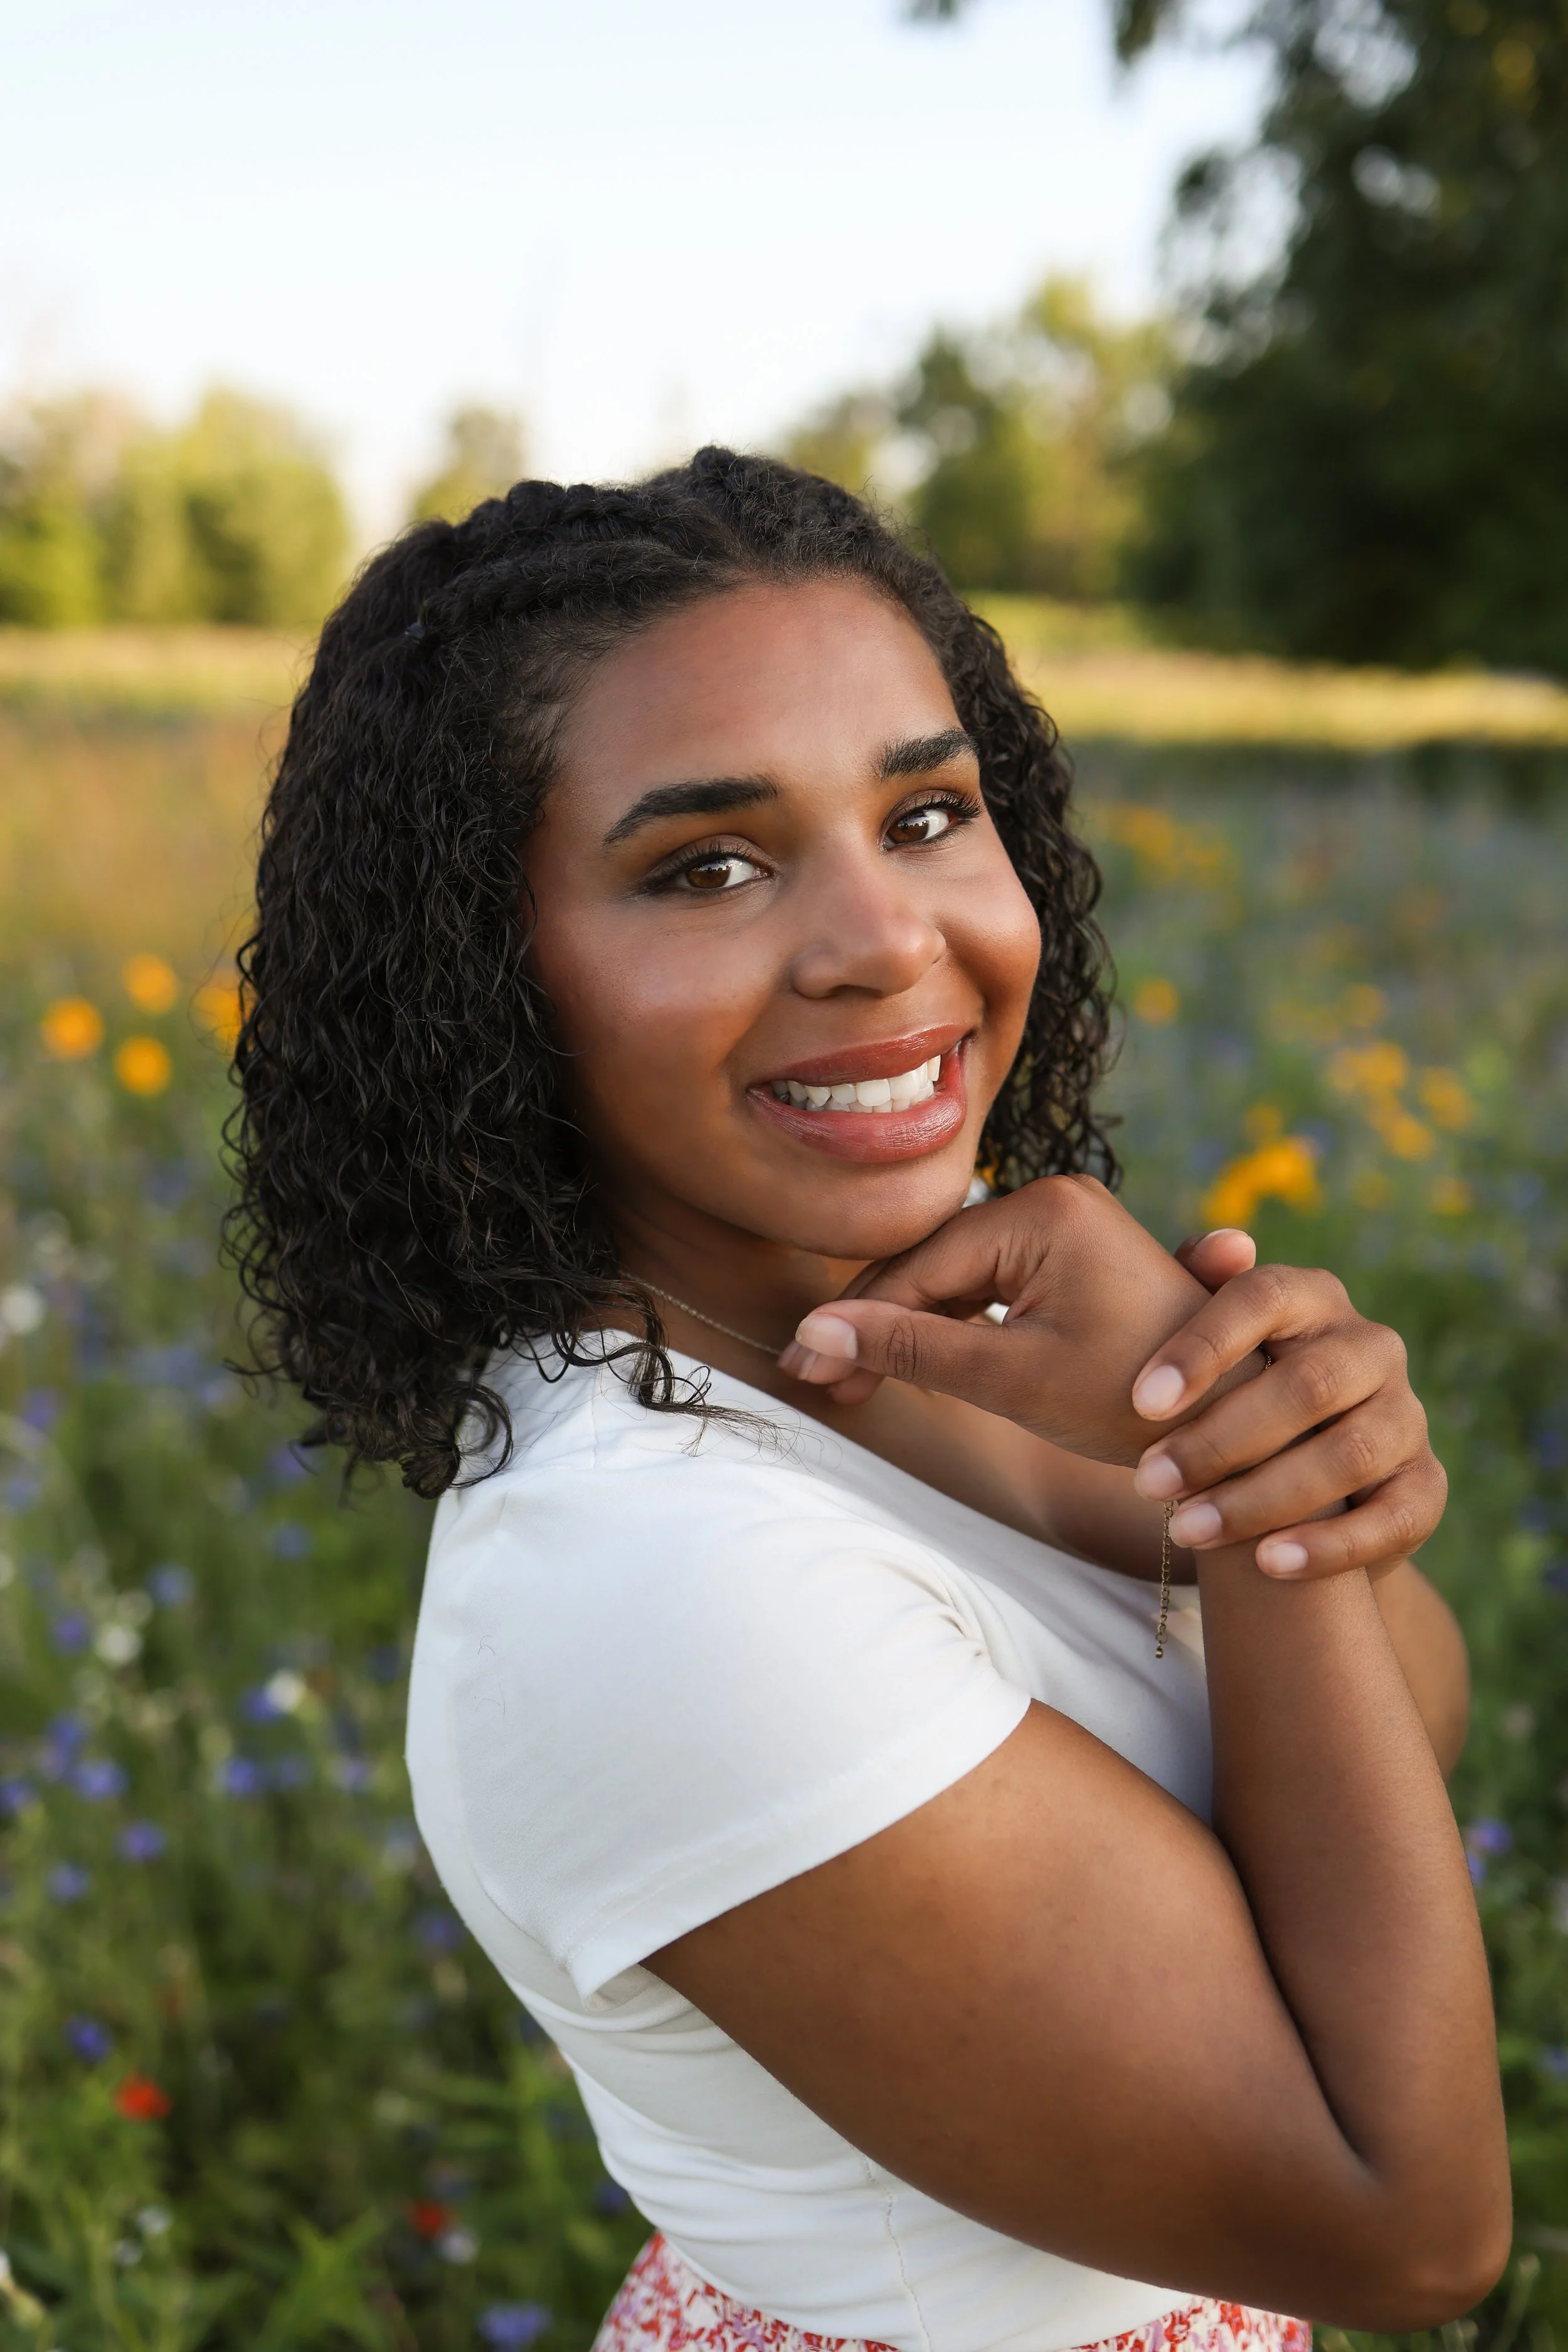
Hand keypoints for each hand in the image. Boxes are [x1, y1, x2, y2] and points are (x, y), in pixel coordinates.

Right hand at [779, 1175, 1265, 1468]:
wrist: (1232, 1425)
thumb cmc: (1131, 1400)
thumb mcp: (1010, 1377)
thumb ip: (912, 1348)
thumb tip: (815, 1332)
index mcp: (1044, 1212)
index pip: (920, 1266)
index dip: (857, 1322)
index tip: (804, 1369)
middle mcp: (1055, 1200)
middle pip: (933, 1264)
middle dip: (874, 1325)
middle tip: (816, 1380)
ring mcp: (1067, 1226)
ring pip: (957, 1277)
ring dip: (908, 1329)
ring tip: (851, 1381)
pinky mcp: (1075, 1258)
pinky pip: (992, 1285)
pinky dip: (953, 1327)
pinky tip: (909, 1364)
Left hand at [1125, 1240, 1446, 1580]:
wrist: (1288, 1475)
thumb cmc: (1227, 1388)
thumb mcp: (1204, 1338)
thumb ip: (1195, 1286)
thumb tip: (1223, 1245)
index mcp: (1311, 1297)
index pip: (1263, 1298)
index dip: (1204, 1345)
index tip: (1142, 1402)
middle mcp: (1371, 1347)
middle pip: (1307, 1385)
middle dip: (1220, 1439)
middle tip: (1147, 1482)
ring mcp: (1406, 1416)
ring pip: (1346, 1454)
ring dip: (1260, 1497)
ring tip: (1185, 1528)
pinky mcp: (1426, 1485)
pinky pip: (1392, 1517)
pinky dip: (1330, 1545)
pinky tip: (1267, 1565)